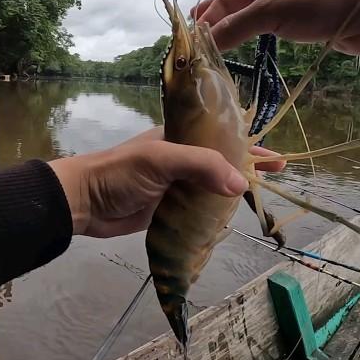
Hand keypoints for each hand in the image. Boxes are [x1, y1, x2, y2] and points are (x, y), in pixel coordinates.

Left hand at [48, 127, 284, 237]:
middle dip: (247, 169)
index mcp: (180, 139)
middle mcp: (181, 160)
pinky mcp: (169, 210)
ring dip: (232, 193)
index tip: (275, 157)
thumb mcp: (162, 159)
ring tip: (258, 200)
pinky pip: (198, 211)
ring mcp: (175, 187)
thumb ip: (200, 166)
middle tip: (276, 177)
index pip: (222, 138)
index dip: (249, 146)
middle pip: (222, 164)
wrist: (84, 202)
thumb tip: (241, 186)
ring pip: (211, 189)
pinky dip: (214, 215)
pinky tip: (229, 221)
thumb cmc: (120, 172)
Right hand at [190, 0, 359, 55]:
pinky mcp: (303, 25)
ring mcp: (288, 7)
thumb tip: (203, 41)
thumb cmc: (321, 0)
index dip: (206, 19)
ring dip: (235, 38)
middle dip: (217, 28)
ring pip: (253, 24)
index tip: (189, 43)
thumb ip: (236, 26)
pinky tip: (245, 56)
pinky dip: (255, 44)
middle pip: (236, 10)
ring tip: (214, 58)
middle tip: (197, 53)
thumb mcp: (272, 10)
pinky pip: (271, 34)